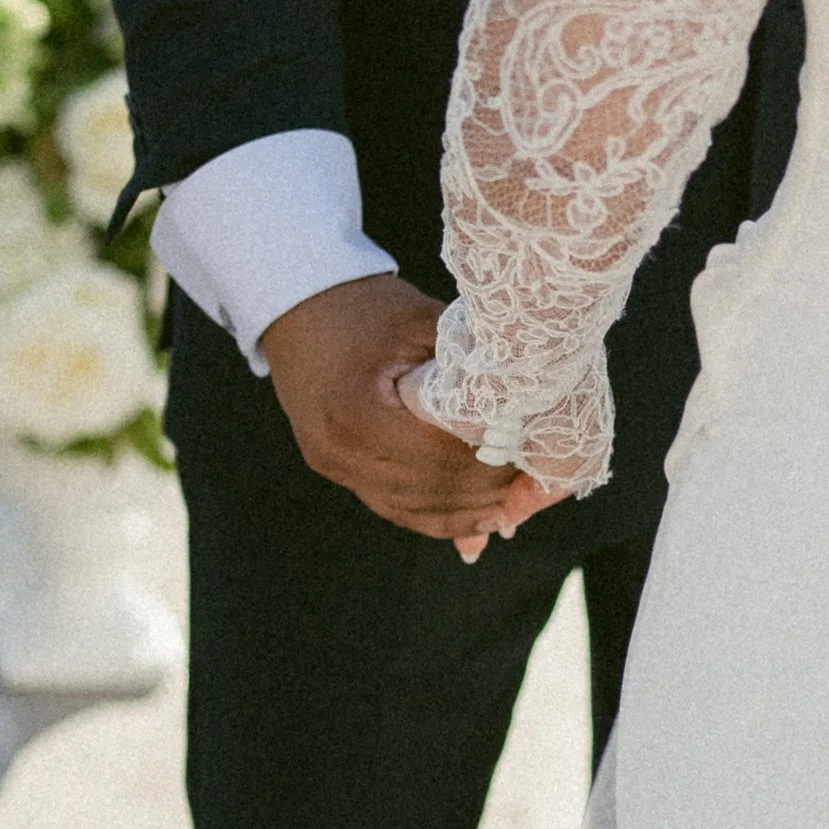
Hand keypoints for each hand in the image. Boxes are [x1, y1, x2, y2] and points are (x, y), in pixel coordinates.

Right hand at [263, 274, 527, 550]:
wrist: (297, 304)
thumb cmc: (364, 306)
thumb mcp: (421, 324)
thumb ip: (468, 369)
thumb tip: (530, 405)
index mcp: (359, 412)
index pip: (442, 457)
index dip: (491, 462)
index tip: (531, 454)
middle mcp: (339, 449)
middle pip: (430, 490)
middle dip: (486, 491)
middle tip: (532, 485)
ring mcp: (332, 464)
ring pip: (413, 509)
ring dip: (466, 513)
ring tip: (513, 507)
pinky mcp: (334, 468)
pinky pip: (392, 507)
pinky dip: (436, 517)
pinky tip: (476, 524)